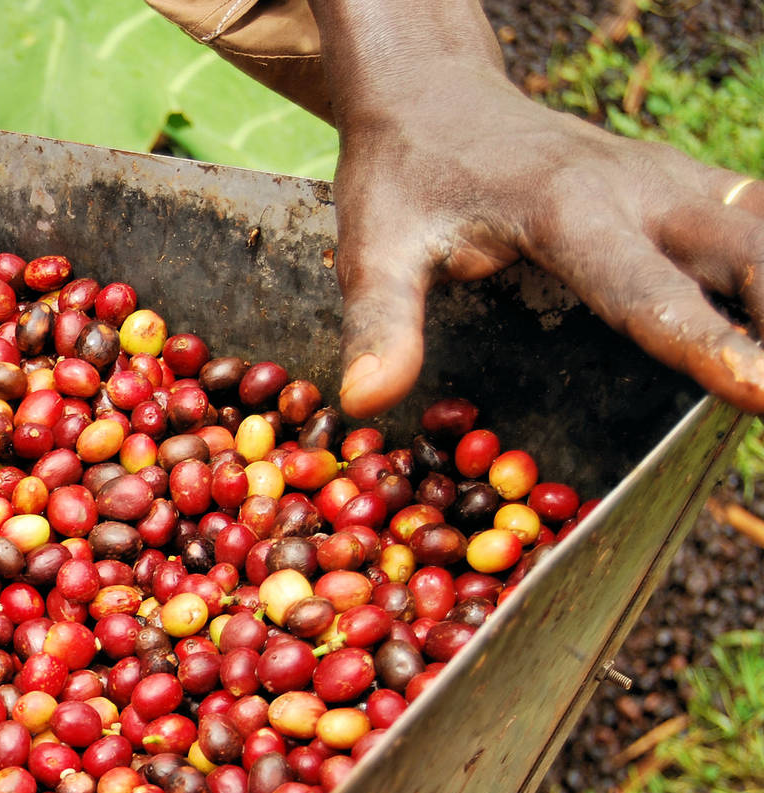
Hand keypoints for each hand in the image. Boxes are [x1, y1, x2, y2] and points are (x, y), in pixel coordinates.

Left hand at [306, 9, 763, 416]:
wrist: (433, 96)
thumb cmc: (403, 178)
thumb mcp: (375, 248)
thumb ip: (380, 323)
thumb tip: (365, 398)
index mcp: (567, 210)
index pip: (647, 289)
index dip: (705, 343)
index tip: (757, 390)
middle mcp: (639, 189)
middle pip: (747, 255)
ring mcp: (670, 182)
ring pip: (763, 235)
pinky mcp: (683, 185)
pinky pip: (755, 224)